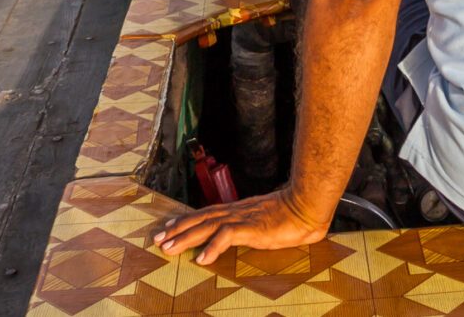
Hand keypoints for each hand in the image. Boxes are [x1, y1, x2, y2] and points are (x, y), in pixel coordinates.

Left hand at [152, 190, 330, 265]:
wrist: (306, 205)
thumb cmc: (291, 214)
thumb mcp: (265, 221)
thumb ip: (252, 226)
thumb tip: (246, 234)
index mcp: (237, 211)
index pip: (205, 214)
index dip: (185, 220)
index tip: (168, 227)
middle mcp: (235, 212)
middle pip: (199, 219)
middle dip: (176, 229)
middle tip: (157, 238)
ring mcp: (242, 219)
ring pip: (206, 226)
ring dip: (185, 237)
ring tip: (168, 248)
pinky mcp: (251, 228)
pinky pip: (226, 237)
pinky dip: (212, 247)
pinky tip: (201, 259)